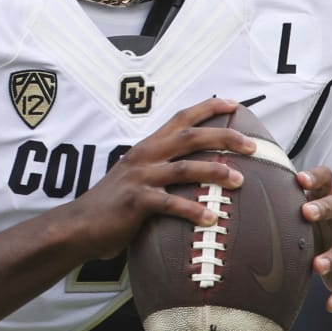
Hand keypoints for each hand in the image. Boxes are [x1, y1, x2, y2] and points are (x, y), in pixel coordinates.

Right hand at [66, 97, 255, 259]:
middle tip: (252, 145)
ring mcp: (140, 177)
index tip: (234, 104)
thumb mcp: (137, 178)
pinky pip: (170, 204)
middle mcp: (145, 156)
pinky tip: (211, 219)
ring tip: (240, 180)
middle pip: (191, 137)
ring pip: (185, 167)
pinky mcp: (136, 201)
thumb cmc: (113, 205)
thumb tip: (197, 174)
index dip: (208, 108)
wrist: (79, 226)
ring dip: (215, 172)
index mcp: (148, 147)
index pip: (181, 118)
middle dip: (224, 138)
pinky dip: (192, 210)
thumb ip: (162, 171)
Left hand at [298, 166, 331, 311]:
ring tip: (317, 266)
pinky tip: (331, 305)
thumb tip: (238, 197)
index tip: (300, 179)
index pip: (327, 178)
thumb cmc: (320, 229)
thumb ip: (284, 205)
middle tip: (306, 213)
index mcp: (331, 197)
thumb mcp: (307, 215)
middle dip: (324, 208)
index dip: (315, 176)